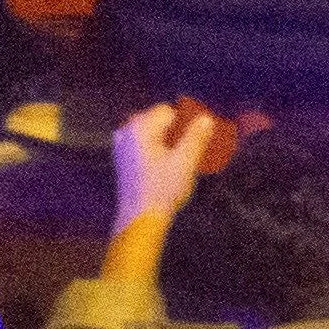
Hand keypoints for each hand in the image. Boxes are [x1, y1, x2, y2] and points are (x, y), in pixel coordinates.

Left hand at [111, 97, 231, 231]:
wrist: (140, 218)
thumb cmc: (163, 189)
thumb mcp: (185, 162)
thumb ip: (196, 137)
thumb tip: (206, 118)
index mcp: (141, 127)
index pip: (169, 111)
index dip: (187, 121)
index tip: (201, 134)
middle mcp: (127, 131)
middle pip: (159, 121)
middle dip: (178, 131)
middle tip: (196, 148)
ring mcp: (121, 145)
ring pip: (152, 133)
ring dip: (169, 141)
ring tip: (184, 158)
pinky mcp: (122, 159)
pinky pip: (144, 145)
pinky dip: (158, 150)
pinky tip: (168, 165)